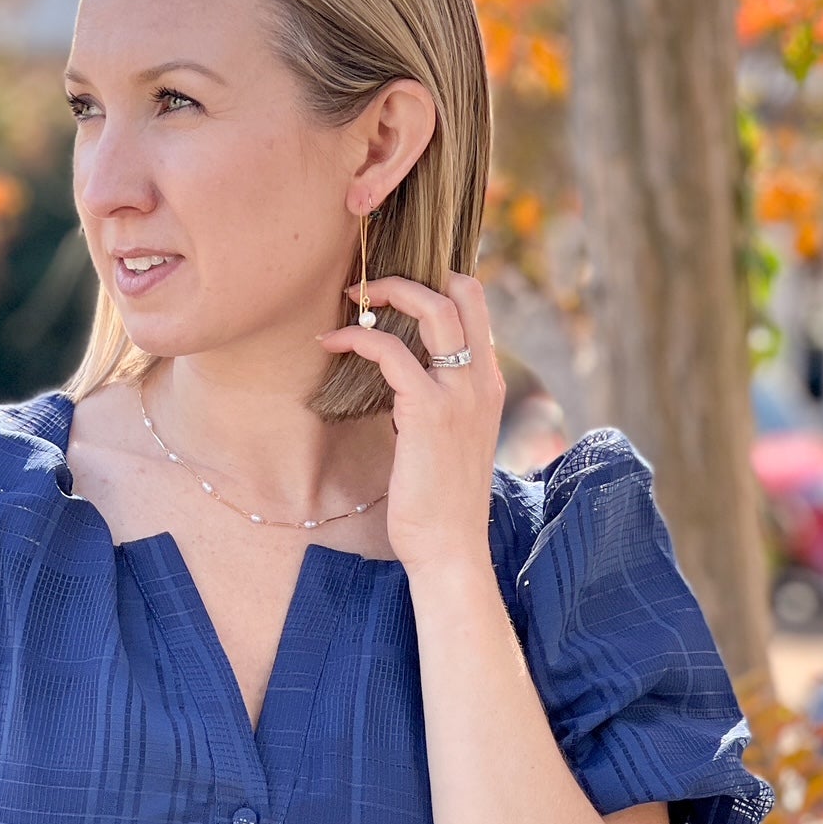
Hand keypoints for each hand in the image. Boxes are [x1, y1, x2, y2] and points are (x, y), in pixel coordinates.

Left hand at [316, 269, 505, 574]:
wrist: (450, 546)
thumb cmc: (441, 499)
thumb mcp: (450, 439)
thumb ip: (438, 402)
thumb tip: (403, 378)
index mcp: (489, 383)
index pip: (476, 306)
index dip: (437, 284)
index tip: (394, 293)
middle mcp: (482, 380)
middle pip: (462, 291)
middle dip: (410, 277)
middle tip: (368, 287)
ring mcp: (460, 394)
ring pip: (433, 309)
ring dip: (385, 294)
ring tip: (349, 301)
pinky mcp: (428, 413)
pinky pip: (391, 353)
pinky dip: (358, 339)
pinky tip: (333, 345)